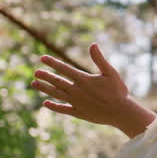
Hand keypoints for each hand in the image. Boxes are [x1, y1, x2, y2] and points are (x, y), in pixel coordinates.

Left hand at [32, 44, 156, 137]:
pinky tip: (46, 103)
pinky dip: (54, 106)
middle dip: (46, 76)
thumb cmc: (118, 92)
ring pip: (57, 94)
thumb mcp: (111, 73)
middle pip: (58, 82)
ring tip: (34, 84)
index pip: (65, 69)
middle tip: (36, 72)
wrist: (122, 112)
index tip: (42, 58)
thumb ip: (100, 59)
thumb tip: (93, 44)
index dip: (53, 63)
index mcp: (84, 80)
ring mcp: (76, 102)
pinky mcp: (78, 112)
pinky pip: (63, 109)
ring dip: (45, 88)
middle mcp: (77, 91)